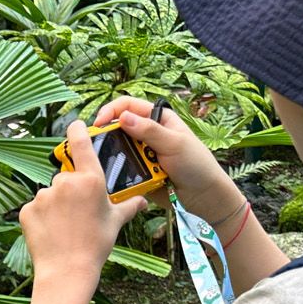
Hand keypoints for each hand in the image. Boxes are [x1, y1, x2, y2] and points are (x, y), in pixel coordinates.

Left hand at [20, 121, 150, 280]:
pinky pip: (36, 208)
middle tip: (78, 213)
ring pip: (50, 193)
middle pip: (66, 177)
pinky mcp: (26, 209)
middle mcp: (65, 183)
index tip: (76, 125)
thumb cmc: (95, 245)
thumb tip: (142, 201)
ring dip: (56, 204)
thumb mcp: (116, 223)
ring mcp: (43, 195)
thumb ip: (128, 206)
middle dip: (71, 190)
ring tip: (65, 226)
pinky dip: (42, 217)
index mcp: (90, 180)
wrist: (67, 271)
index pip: (81, 144)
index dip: (78, 130)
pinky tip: (51, 232)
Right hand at [93, 96, 242, 220]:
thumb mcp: (175, 144)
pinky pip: (121, 169)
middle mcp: (147, 134)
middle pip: (118, 128)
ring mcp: (141, 153)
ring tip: (119, 166)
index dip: (112, 111)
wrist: (203, 197)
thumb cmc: (196, 165)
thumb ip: (149, 130)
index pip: (128, 106)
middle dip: (110, 137)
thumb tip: (123, 117)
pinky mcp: (138, 171)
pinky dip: (120, 173)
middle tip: (100, 147)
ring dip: (118, 158)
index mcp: (157, 119)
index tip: (99, 123)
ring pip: (118, 150)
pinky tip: (121, 178)